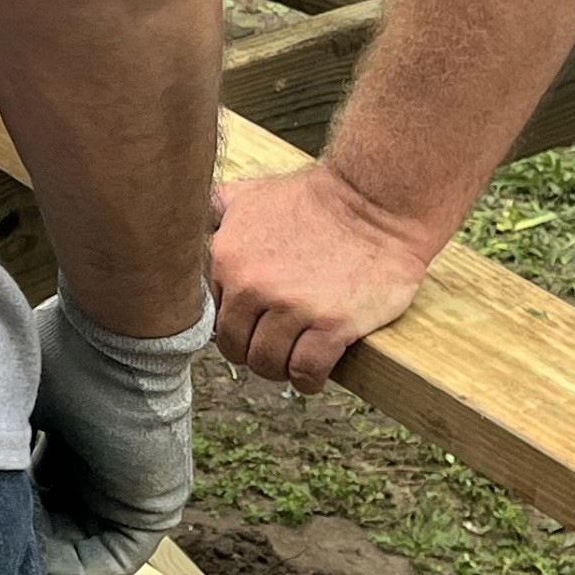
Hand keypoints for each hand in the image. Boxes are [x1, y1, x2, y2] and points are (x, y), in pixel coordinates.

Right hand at [30, 288, 211, 574]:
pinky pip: (112, 559)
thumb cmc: (63, 350)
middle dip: (19, 531)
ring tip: (10, 538)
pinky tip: (41, 553)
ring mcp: (130, 488)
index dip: (3, 503)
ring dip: (41, 549)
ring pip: (76, 541)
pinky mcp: (154, 509)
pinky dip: (73, 565)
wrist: (120, 335)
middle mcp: (100, 464)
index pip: (32, 487)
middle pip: (52, 518)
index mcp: (71, 436)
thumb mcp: (12, 397)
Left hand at [210, 163, 438, 390]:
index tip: (253, 324)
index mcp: (228, 258)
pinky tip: (313, 372)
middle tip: (274, 346)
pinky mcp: (331, 326)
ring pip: (268, 364)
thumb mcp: (253, 194)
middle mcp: (253, 286)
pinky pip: (306, 371)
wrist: (374, 202)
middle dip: (253, 352)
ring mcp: (293, 308)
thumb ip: (220, 208)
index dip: (235, 324)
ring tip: (294, 357)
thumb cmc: (315, 199)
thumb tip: (200, 218)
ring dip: (280, 368)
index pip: (214, 316)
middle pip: (236, 347)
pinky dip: (308, 379)